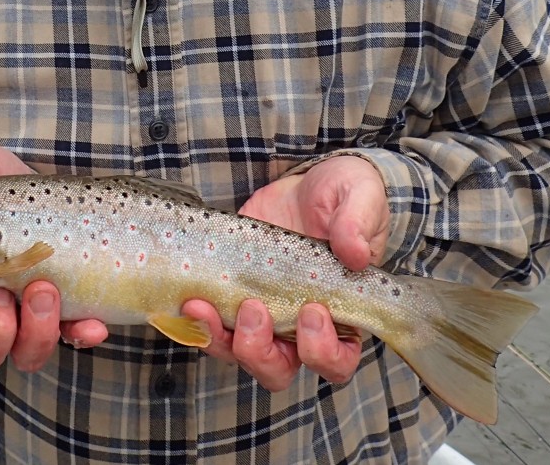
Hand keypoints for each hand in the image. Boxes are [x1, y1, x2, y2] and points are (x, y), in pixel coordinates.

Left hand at [183, 156, 389, 390]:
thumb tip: (355, 253)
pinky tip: (190, 299)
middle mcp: (298, 326)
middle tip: (254, 308)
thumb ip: (358, 222)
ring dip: (219, 339)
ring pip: (238, 354)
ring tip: (204, 305)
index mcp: (341, 313)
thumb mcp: (360, 196)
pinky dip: (197, 322)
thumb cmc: (342, 195)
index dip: (323, 351)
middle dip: (261, 352)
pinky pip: (210, 326)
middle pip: (278, 369)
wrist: (304, 181)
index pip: (337, 360)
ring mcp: (262, 314)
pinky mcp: (230, 295)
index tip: (312, 311)